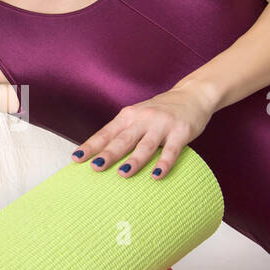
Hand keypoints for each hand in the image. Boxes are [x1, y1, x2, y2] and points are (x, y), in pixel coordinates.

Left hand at [70, 81, 217, 178]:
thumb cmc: (161, 110)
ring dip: (134, 160)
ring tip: (123, 174)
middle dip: (108, 154)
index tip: (76, 158)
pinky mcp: (181, 132)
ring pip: (145, 145)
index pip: (106, 133)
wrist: (193, 94)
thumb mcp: (138, 115)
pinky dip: (164, 163)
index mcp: (128, 116)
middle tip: (95, 168)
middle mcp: (143, 119)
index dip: (91, 145)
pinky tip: (156, 175)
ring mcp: (162, 125)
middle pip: (122, 140)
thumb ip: (123, 131)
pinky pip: (171, 150)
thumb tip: (100, 155)